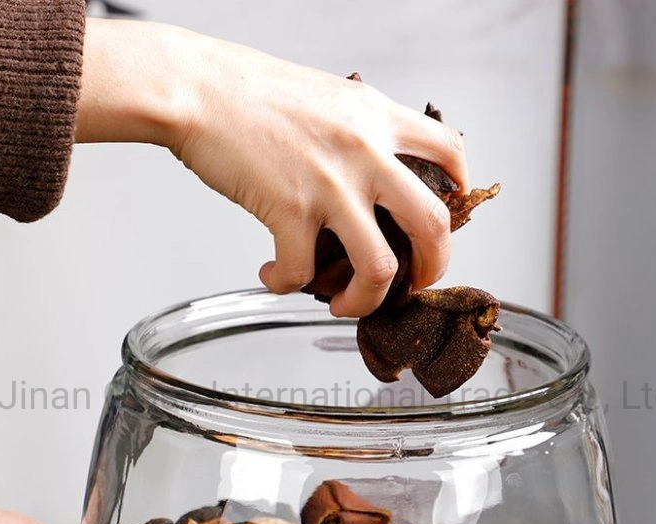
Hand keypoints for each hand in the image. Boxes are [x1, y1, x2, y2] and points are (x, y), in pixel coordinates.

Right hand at [76, 19, 468, 316]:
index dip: (460, 188)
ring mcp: (330, 183)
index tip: (450, 210)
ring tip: (344, 305)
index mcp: (377, 118)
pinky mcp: (289, 208)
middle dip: (432, 268)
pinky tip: (273, 276)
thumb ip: (358, 131)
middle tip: (413, 284)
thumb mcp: (326, 97)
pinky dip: (286, 284)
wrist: (195, 87)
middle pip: (433, 224)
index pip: (449, 149)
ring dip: (365, 300)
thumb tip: (369, 173)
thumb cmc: (248, 92)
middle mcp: (365, 151)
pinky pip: (300, 272)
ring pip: (380, 267)